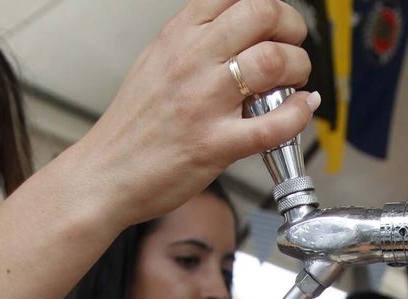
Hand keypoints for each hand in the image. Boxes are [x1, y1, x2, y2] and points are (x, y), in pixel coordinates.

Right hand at [94, 0, 317, 225]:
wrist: (107, 173)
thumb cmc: (133, 126)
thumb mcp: (156, 62)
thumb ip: (194, 41)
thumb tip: (234, 30)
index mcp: (178, 36)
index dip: (267, 4)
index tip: (275, 22)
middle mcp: (192, 61)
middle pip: (261, 14)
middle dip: (291, 26)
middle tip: (293, 45)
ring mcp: (205, 102)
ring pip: (273, 61)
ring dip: (298, 66)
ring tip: (295, 80)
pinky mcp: (216, 144)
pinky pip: (274, 124)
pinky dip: (299, 114)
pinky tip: (301, 109)